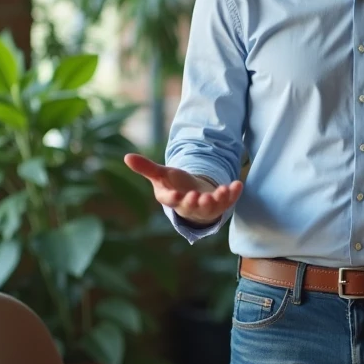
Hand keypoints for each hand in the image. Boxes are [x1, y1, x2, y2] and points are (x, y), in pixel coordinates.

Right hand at [124, 153, 241, 224]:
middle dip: (197, 202)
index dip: (174, 199)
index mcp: (172, 199)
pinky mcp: (221, 203)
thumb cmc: (176, 185)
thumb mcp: (161, 175)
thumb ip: (147, 168)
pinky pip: (228, 201)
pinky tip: (238, 184)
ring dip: (217, 199)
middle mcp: (189, 205)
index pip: (171, 201)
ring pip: (212, 207)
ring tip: (221, 190)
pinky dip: (233, 193)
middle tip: (200, 196)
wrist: (195, 195)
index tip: (177, 195)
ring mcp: (206, 206)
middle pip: (192, 206)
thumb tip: (126, 157)